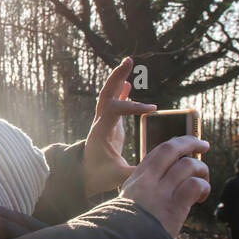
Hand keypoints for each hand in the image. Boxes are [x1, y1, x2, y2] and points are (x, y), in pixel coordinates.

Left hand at [82, 57, 157, 198]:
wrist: (85, 176)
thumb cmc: (100, 176)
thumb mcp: (116, 177)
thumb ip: (134, 174)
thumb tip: (153, 173)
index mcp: (101, 132)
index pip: (113, 110)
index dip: (132, 106)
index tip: (151, 109)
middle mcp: (100, 123)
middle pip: (106, 94)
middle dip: (117, 77)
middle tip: (128, 61)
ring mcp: (104, 121)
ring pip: (109, 95)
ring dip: (118, 78)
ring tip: (128, 62)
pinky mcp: (109, 123)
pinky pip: (114, 102)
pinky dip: (121, 91)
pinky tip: (128, 82)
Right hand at [119, 135, 210, 238]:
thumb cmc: (126, 227)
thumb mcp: (129, 201)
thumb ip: (144, 189)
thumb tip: (165, 182)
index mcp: (137, 178)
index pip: (159, 151)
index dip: (177, 144)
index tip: (187, 145)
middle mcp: (148, 180)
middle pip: (172, 149)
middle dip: (191, 142)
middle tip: (204, 145)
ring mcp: (161, 192)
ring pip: (188, 165)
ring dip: (202, 170)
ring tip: (204, 182)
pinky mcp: (174, 206)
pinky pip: (195, 185)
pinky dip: (203, 187)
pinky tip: (200, 198)